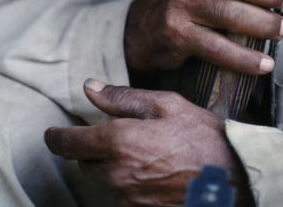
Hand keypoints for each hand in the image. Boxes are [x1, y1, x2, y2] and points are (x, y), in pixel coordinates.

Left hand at [45, 80, 253, 206]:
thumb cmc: (202, 137)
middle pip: (85, 163)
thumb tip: (89, 87)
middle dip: (91, 148)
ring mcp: (127, 199)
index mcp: (117, 142)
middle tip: (113, 134)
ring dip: (111, 165)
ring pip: (103, 180)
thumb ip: (122, 97)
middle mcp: (115, 175)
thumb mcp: (165, 104)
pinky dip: (128, 182)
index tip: (51, 133)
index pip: (68, 143)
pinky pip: (122, 195)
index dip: (55, 137)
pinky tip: (152, 170)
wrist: (231, 181)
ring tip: (142, 152)